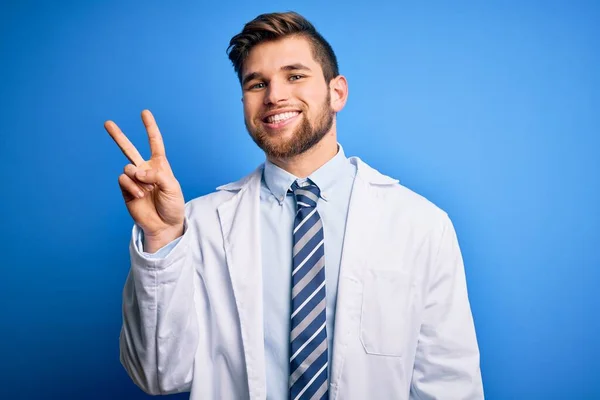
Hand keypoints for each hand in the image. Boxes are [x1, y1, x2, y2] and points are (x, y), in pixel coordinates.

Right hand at [105, 110, 184, 251]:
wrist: (164, 225)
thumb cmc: (172, 205)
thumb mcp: (171, 186)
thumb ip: (156, 174)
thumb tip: (136, 171)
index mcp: (159, 165)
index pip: (154, 143)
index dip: (150, 128)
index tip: (144, 113)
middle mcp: (145, 170)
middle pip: (129, 149)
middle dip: (118, 136)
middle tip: (107, 123)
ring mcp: (135, 180)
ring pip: (128, 167)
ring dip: (136, 177)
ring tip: (145, 190)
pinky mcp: (126, 190)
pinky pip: (124, 179)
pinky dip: (131, 186)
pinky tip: (139, 195)